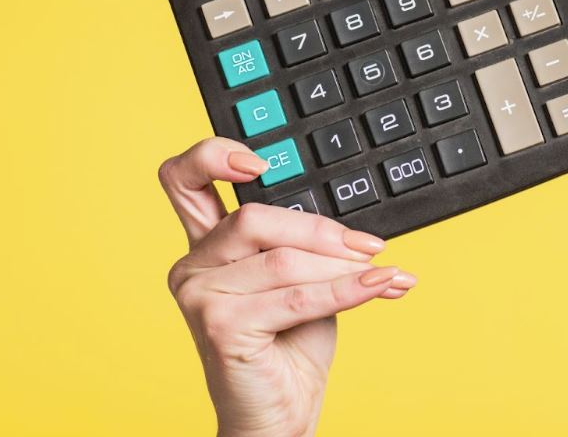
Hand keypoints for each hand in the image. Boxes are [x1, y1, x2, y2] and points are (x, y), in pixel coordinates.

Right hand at [159, 137, 416, 436]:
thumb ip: (307, 243)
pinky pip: (296, 297)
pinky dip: (347, 291)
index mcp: (207, 244)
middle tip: (369, 247)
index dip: (213, 156)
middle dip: (321, 231)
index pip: (186, 180)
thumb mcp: (302, 277)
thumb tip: (359, 230)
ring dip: (342, 267)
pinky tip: (380, 286)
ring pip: (282, 259)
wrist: (281, 412)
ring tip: (382, 276)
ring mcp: (199, 296)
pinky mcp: (219, 327)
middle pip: (253, 217)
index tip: (259, 162)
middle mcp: (193, 266)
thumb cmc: (290, 344)